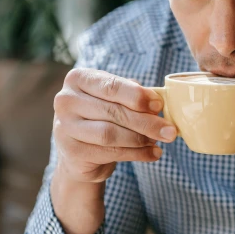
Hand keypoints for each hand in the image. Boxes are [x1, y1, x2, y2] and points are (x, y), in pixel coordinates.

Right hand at [53, 67, 176, 184]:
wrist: (79, 151)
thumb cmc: (102, 116)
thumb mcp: (115, 99)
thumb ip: (133, 96)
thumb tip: (157, 101)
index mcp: (78, 79)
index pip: (111, 86)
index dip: (137, 96)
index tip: (159, 105)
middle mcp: (66, 101)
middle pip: (113, 111)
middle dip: (146, 122)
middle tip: (170, 130)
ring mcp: (65, 127)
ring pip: (111, 134)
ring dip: (141, 139)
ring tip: (160, 142)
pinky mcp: (72, 152)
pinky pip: (110, 153)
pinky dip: (136, 154)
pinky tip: (152, 154)